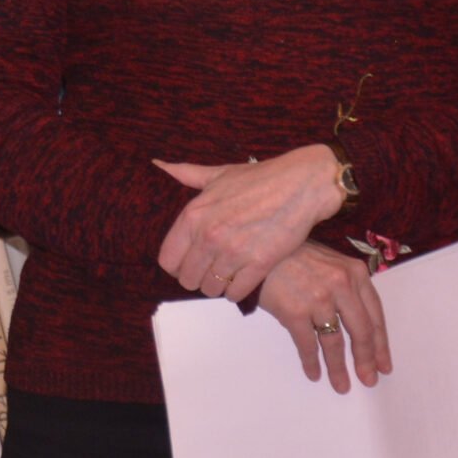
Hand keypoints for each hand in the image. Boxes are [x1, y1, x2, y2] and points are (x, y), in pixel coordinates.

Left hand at [153, 145, 344, 303]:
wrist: (300, 185)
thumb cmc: (260, 178)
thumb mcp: (219, 174)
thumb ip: (187, 174)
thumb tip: (158, 165)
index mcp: (194, 215)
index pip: (168, 260)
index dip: (177, 265)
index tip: (189, 262)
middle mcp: (209, 236)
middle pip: (188, 280)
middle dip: (197, 278)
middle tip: (211, 270)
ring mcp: (234, 252)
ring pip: (211, 289)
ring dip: (217, 285)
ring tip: (228, 273)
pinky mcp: (259, 264)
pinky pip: (236, 293)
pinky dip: (237, 290)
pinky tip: (243, 278)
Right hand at [254, 242, 393, 393]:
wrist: (257, 251)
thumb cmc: (292, 256)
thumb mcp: (329, 262)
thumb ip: (347, 287)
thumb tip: (359, 325)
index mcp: (355, 272)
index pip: (375, 315)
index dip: (380, 343)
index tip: (383, 364)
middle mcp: (341, 284)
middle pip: (361, 331)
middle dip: (366, 360)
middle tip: (369, 381)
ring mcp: (318, 298)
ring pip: (335, 342)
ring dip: (339, 368)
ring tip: (341, 385)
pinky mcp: (295, 311)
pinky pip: (308, 345)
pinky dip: (311, 363)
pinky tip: (314, 374)